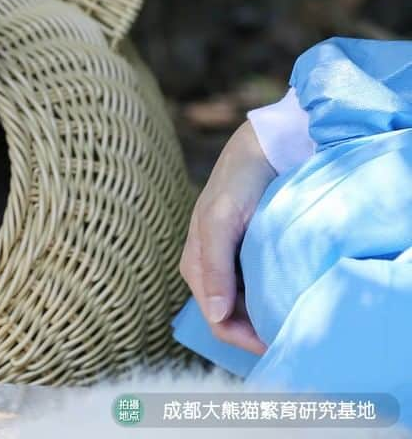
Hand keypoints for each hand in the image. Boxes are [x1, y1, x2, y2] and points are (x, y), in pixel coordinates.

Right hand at [179, 121, 274, 354]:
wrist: (263, 150)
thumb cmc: (237, 183)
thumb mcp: (220, 222)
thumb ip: (215, 269)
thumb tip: (215, 315)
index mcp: (196, 266)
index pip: (217, 321)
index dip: (245, 340)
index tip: (280, 343)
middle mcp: (211, 270)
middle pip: (231, 319)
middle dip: (258, 332)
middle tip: (296, 333)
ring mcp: (229, 264)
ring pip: (245, 307)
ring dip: (267, 316)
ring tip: (298, 316)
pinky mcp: (247, 255)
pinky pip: (257, 290)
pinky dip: (273, 298)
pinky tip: (292, 295)